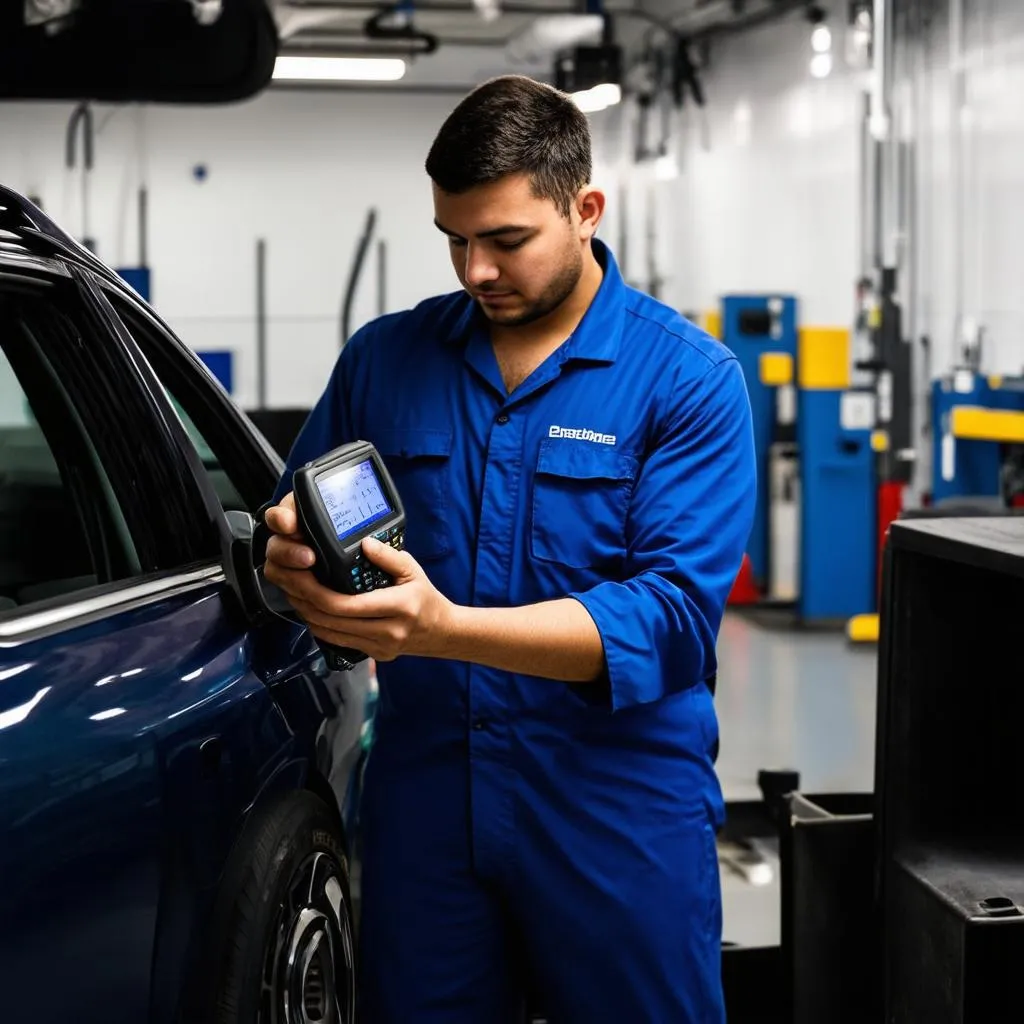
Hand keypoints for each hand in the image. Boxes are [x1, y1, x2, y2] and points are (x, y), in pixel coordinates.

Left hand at [263, 495, 454, 661]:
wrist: (440, 632)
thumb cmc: (425, 598)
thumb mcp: (413, 569)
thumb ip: (388, 556)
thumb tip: (364, 543)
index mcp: (398, 607)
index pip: (345, 605)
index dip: (315, 591)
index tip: (301, 575)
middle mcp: (387, 631)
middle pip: (330, 620)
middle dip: (303, 600)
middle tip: (288, 581)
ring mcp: (378, 647)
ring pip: (329, 633)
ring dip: (306, 614)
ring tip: (294, 593)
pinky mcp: (372, 655)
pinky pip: (337, 641)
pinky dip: (319, 625)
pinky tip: (311, 610)